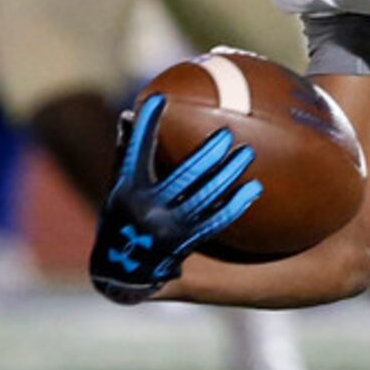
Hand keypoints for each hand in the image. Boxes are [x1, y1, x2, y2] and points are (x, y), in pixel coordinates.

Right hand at [89, 94, 261, 302]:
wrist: (121, 271)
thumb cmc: (121, 217)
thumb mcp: (116, 187)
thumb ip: (125, 152)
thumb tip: (131, 113)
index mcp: (127, 189)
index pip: (137, 151)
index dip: (147, 126)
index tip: (160, 99)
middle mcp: (146, 209)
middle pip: (182, 177)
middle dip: (207, 154)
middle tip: (227, 133)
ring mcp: (167, 228)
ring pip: (203, 198)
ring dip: (227, 175)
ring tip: (247, 153)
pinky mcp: (184, 244)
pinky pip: (214, 222)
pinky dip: (234, 205)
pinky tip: (253, 189)